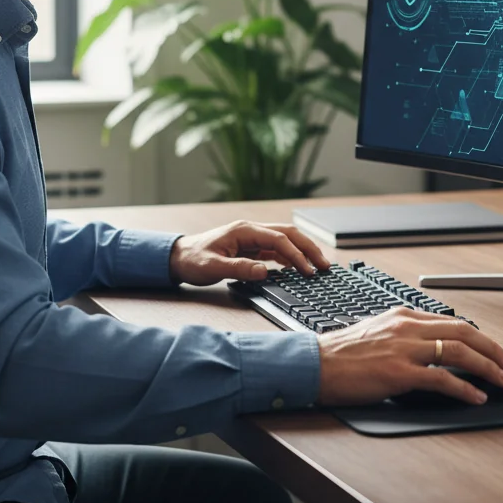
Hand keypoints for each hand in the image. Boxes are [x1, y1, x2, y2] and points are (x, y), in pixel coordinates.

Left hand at [169, 220, 330, 285]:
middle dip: (308, 248)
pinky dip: (290, 258)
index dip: (296, 254)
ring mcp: (252, 239)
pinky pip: (276, 250)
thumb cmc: (193, 259)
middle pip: (288, 234)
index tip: (308, 270)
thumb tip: (264, 272)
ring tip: (318, 266)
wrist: (178, 258)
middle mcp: (251, 231)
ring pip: (285, 241)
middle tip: (325, 264)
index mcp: (244, 230)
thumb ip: (239, 269)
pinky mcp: (251, 248)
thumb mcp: (213, 266)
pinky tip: (298, 268)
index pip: (278, 239)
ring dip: (302, 252)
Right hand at [317, 307, 502, 405]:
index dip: (477, 336)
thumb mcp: (376, 332)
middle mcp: (406, 327)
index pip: (450, 321)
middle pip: (462, 331)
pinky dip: (465, 388)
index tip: (491, 349)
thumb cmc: (341, 354)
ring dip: (485, 366)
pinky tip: (476, 396)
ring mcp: (404, 349)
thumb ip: (403, 335)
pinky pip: (442, 379)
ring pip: (458, 351)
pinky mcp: (399, 372)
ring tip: (500, 380)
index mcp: (402, 315)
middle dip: (491, 348)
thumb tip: (429, 349)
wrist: (315, 364)